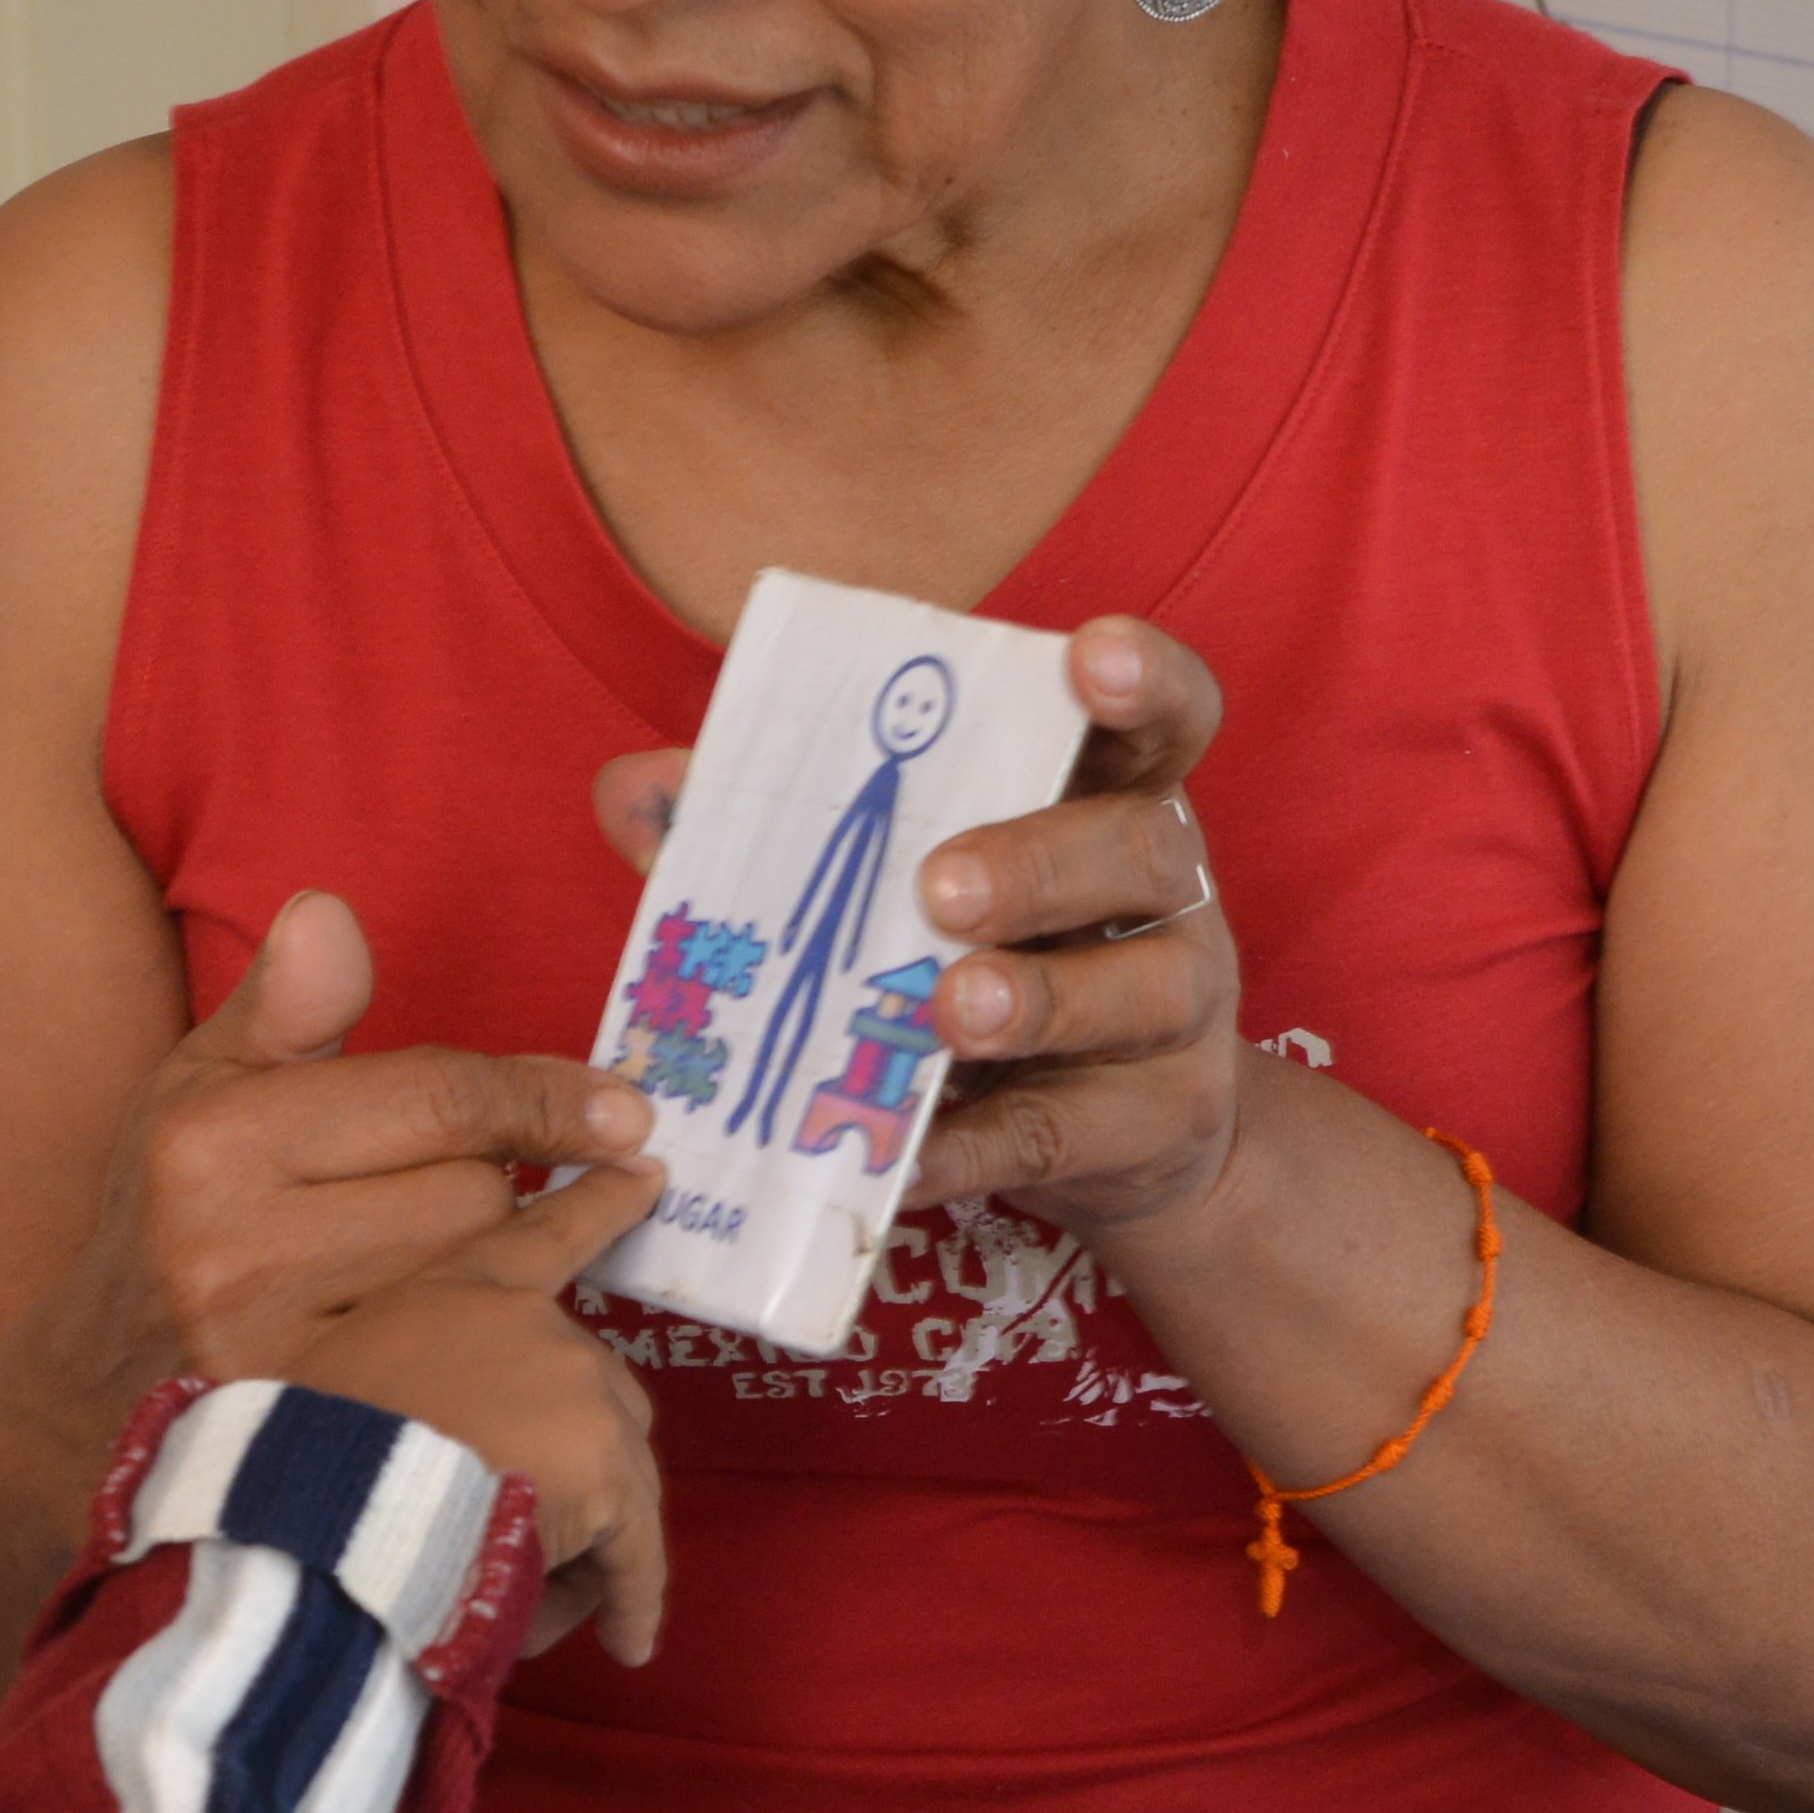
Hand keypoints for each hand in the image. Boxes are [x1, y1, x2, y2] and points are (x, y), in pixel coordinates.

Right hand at [52, 887, 654, 1398]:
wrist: (103, 1394)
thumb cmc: (175, 1216)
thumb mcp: (203, 1089)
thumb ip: (286, 1006)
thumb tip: (330, 915)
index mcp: (212, 1143)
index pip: (435, 1101)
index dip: (544, 1098)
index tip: (625, 1108)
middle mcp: (235, 1253)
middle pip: (472, 1196)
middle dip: (499, 1183)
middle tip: (478, 1191)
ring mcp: (279, 1358)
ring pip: (479, 1283)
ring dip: (499, 1263)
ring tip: (468, 1257)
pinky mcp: (321, 1433)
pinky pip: (470, 1364)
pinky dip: (495, 1335)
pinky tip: (497, 1324)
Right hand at [294, 1158, 677, 1666]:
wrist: (316, 1522)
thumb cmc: (295, 1465)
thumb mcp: (331, 1392)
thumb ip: (392, 1392)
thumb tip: (423, 1460)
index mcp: (452, 1290)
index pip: (540, 1234)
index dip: (596, 1205)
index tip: (648, 1174)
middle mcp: (528, 1322)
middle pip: (595, 1398)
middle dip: (570, 1472)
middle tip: (516, 1534)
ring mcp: (576, 1389)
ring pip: (614, 1484)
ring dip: (577, 1543)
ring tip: (516, 1599)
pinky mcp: (605, 1468)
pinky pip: (634, 1554)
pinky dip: (630, 1600)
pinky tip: (627, 1644)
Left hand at [594, 615, 1244, 1241]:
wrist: (1118, 1147)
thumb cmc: (992, 965)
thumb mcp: (901, 888)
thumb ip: (774, 832)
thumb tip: (634, 789)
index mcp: (1108, 800)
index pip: (1165, 715)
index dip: (1143, 678)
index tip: (1089, 656)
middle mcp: (1167, 893)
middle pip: (1145, 846)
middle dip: (1042, 860)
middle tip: (942, 887)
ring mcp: (1179, 1010)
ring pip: (1141, 988)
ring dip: (1037, 998)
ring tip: (948, 1010)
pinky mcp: (1157, 1123)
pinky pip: (1063, 1132)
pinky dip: (975, 1146)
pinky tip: (905, 1156)